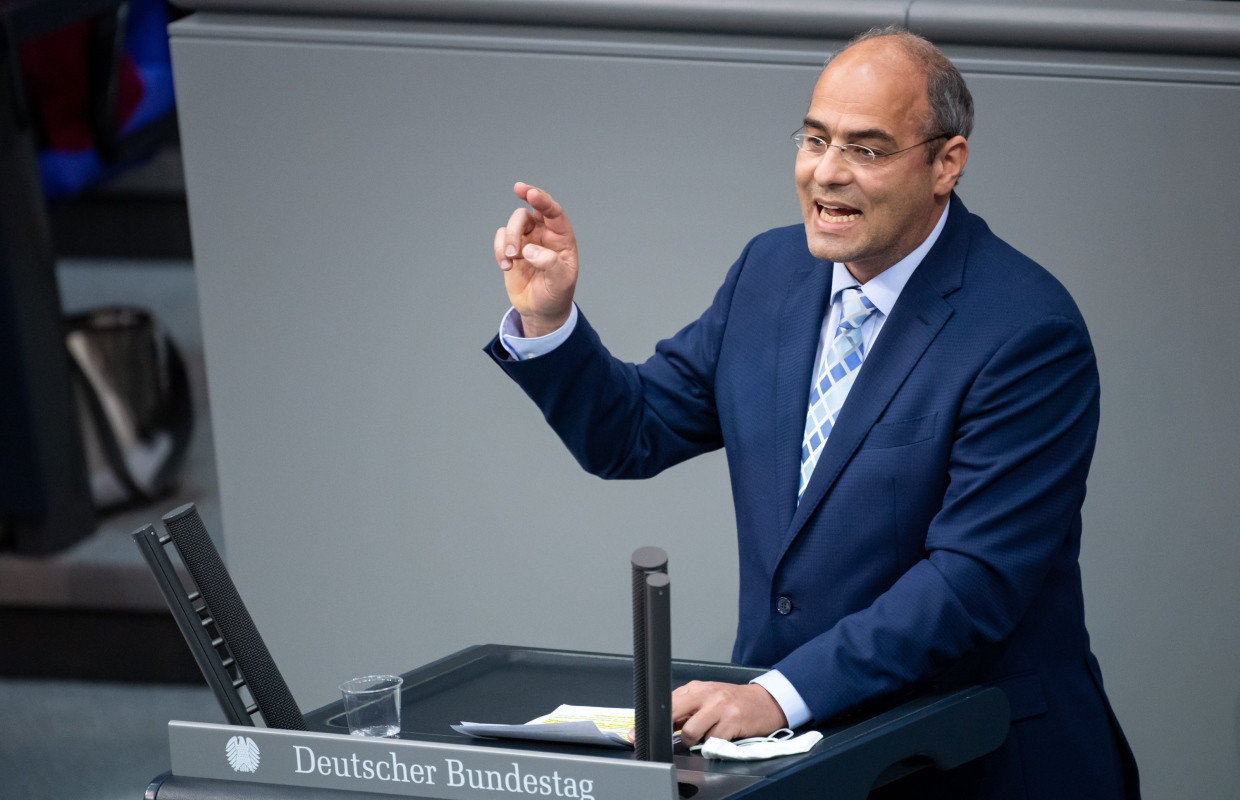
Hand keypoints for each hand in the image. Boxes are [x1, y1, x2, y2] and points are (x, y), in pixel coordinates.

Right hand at [493, 182, 578, 337]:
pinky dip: (499, 249)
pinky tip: (506, 266)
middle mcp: (544, 234)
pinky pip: (500, 237)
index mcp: (562, 237)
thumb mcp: (561, 282)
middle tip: (514, 249)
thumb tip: (529, 249)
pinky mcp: (511, 248)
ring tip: (510, 261)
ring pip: (513, 224)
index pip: (553, 212)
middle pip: (528, 213)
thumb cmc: (556, 294)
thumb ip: (550, 264)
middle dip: (517, 222)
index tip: (530, 193)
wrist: (540, 310)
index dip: (542, 200)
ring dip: (508, 240)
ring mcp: (527, 240)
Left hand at [671, 681, 788, 746]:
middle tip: (678, 738)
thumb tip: (668, 725)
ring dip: (694, 742)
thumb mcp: (708, 699)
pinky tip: (719, 739)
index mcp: (696, 688)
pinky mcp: (732, 721)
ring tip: (703, 738)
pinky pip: (711, 741)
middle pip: (674, 713)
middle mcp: (706, 694)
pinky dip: (712, 746)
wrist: (765, 702)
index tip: (654, 731)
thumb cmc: (734, 702)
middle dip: (671, 731)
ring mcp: (719, 707)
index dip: (660, 720)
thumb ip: (688, 709)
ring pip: (690, 732)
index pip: (668, 703)